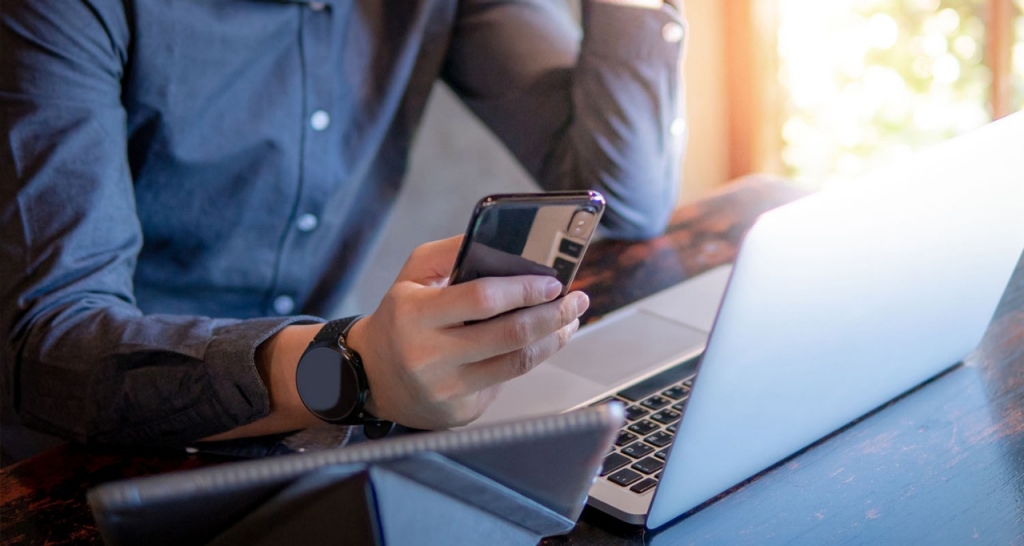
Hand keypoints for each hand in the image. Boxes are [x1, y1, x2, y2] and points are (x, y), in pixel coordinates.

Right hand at [347, 235, 588, 429]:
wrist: (371, 375)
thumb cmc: (401, 316)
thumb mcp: (412, 275)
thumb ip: (452, 252)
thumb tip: (503, 240)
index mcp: (415, 314)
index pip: (483, 299)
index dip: (524, 290)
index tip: (553, 281)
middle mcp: (428, 355)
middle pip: (510, 335)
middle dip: (553, 315)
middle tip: (576, 300)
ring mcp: (445, 389)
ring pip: (517, 363)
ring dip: (552, 339)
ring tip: (568, 320)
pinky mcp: (459, 412)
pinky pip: (505, 383)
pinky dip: (527, 360)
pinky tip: (540, 344)